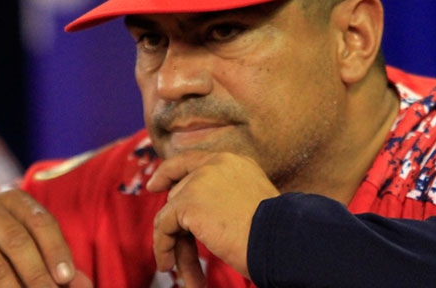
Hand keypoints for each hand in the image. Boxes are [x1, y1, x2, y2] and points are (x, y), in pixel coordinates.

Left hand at [146, 152, 279, 285]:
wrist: (281, 239)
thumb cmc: (274, 232)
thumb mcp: (248, 203)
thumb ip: (220, 196)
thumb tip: (188, 210)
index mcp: (234, 162)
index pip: (191, 161)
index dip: (169, 172)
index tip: (154, 185)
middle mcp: (215, 164)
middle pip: (180, 193)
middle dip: (179, 228)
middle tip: (179, 259)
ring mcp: (200, 181)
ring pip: (171, 214)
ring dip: (174, 245)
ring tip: (183, 274)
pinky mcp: (188, 203)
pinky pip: (163, 227)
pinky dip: (162, 248)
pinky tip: (170, 266)